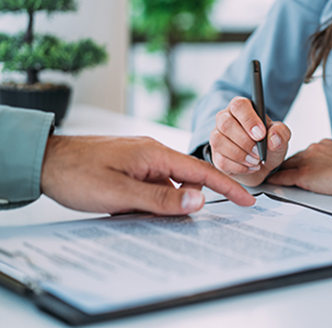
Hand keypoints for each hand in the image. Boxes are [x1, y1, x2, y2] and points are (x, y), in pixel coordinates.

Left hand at [40, 135, 254, 214]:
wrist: (45, 160)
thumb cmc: (78, 172)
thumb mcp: (121, 192)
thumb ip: (161, 198)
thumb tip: (198, 200)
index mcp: (155, 154)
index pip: (201, 171)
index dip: (227, 186)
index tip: (246, 198)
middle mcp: (152, 154)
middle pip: (188, 177)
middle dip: (200, 197)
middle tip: (211, 216)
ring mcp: (141, 160)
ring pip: (169, 185)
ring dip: (171, 203)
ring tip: (155, 216)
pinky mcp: (131, 168)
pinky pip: (153, 186)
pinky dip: (155, 201)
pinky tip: (141, 212)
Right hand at [209, 96, 290, 185]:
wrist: (263, 164)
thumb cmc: (269, 144)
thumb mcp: (281, 136)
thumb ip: (281, 133)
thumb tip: (272, 138)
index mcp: (242, 108)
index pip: (239, 106)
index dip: (249, 120)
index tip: (261, 135)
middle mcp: (225, 118)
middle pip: (226, 124)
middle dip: (245, 141)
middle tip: (259, 152)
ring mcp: (217, 136)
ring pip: (219, 142)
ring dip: (240, 155)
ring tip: (256, 160)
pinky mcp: (216, 155)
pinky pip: (220, 160)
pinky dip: (239, 167)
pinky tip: (250, 167)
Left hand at [267, 139, 331, 196]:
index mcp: (324, 146)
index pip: (305, 153)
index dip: (298, 161)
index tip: (294, 166)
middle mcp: (313, 150)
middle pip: (292, 158)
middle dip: (284, 166)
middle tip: (275, 171)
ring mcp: (307, 162)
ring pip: (286, 166)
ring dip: (278, 172)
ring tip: (270, 178)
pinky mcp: (304, 175)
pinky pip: (284, 177)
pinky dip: (276, 180)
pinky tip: (270, 183)